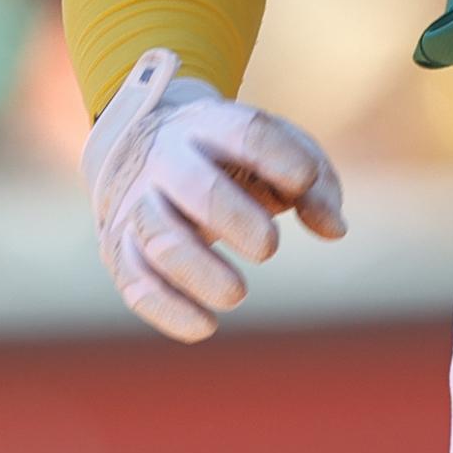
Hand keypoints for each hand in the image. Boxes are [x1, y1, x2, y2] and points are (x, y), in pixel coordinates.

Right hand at [83, 47, 348, 342]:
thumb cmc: (231, 156)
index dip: (278, 155)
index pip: (246, 133)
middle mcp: (168, 159)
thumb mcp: (275, 149)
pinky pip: (135, 281)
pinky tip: (206, 326)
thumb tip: (334, 229)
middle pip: (196, 186)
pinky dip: (168, 308)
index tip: (303, 181)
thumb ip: (316, 183)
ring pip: (159, 237)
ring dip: (199, 271)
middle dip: (234, 218)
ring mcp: (137, 202)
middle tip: (269, 247)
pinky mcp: (118, 245)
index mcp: (212, 125)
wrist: (140, 147)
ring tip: (238, 294)